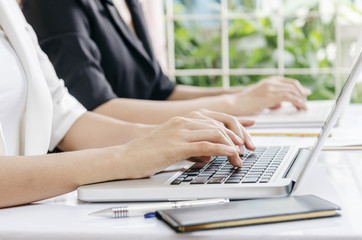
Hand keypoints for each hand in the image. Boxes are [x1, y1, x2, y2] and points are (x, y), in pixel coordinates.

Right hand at [120, 110, 254, 178]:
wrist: (126, 158)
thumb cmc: (148, 153)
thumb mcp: (175, 145)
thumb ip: (194, 146)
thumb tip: (210, 153)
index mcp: (184, 119)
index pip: (217, 116)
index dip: (236, 122)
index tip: (250, 128)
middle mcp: (184, 121)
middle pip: (221, 122)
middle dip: (239, 134)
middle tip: (248, 148)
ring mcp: (180, 132)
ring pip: (216, 132)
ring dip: (232, 145)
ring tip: (241, 156)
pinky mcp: (176, 145)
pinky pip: (205, 144)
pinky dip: (222, 149)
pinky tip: (232, 154)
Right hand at [228, 76, 310, 114]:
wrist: (235, 104)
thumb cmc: (245, 103)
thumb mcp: (260, 99)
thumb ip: (270, 100)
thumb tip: (279, 104)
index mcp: (269, 81)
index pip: (288, 82)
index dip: (298, 88)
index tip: (304, 93)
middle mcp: (271, 82)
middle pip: (293, 85)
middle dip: (301, 93)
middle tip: (305, 101)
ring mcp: (271, 88)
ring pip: (293, 91)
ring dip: (301, 99)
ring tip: (304, 107)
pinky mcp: (271, 96)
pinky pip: (289, 97)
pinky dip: (297, 102)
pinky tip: (300, 107)